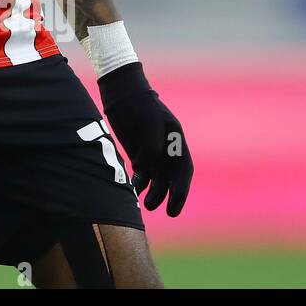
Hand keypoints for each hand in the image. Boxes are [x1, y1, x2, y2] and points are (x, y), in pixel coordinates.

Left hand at [99, 61, 192, 216]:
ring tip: (145, 204)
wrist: (121, 92)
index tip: (176, 203)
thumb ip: (152, 145)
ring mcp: (153, 152)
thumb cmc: (138, 104)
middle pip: (172, 178)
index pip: (184, 170)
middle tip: (169, 212)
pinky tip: (133, 190)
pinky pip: (142, 173)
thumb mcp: (148, 122)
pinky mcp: (139, 153)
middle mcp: (167, 149)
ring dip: (154, 192)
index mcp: (176, 141)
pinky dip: (139, 182)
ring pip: (157, 178)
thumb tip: (150, 164)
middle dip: (172, 196)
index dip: (182, 189)